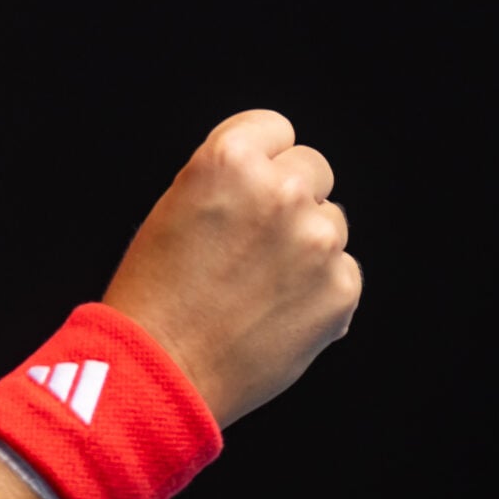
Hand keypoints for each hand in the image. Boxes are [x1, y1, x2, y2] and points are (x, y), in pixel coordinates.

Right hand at [100, 110, 361, 428]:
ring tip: (259, 284)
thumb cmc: (154, 293)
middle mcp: (280, 190)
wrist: (163, 369)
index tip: (249, 187)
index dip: (260, 159)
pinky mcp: (342, 288)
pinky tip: (276, 311)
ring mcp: (317, 240)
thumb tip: (274, 178)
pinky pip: (343, 272)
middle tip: (253, 241)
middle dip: (289, 198)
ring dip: (306, 244)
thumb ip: (229, 181)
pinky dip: (318, 290)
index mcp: (228, 160)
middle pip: (313, 169)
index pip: (276, 128)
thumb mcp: (174, 208)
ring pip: (331, 222)